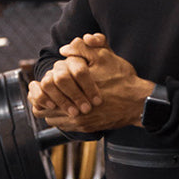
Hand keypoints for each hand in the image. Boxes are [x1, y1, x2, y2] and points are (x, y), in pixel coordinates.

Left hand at [29, 34, 154, 133]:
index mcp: (74, 90)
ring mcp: (80, 122)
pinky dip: (63, 118)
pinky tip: (69, 109)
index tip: (42, 83)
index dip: (40, 88)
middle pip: (43, 109)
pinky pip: (64, 127)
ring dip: (52, 110)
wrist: (139, 102)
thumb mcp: (104, 57)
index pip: (44, 92)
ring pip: (52, 120)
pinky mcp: (87, 129)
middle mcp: (75, 110)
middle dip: (43, 99)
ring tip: (57, 101)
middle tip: (46, 92)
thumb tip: (63, 50)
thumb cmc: (122, 79)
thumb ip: (82, 49)